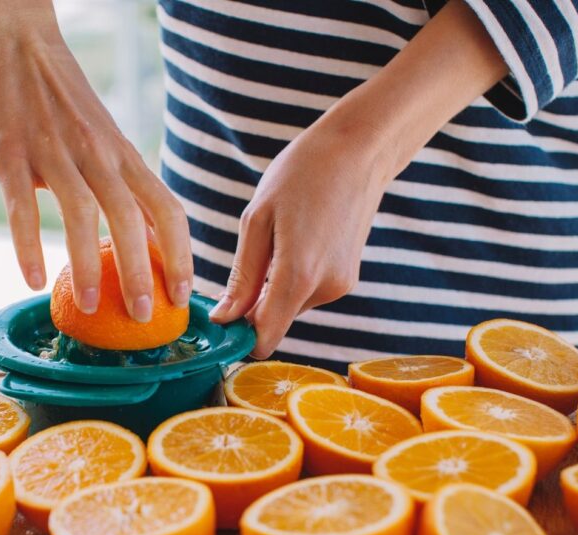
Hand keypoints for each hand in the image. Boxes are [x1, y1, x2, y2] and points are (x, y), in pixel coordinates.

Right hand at [0, 0, 191, 320]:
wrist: (16, 42)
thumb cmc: (62, 100)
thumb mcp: (104, 138)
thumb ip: (121, 183)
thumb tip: (144, 236)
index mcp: (123, 155)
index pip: (167, 209)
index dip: (181, 254)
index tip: (183, 294)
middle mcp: (97, 155)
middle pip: (131, 220)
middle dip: (141, 273)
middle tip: (142, 316)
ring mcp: (54, 154)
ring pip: (81, 216)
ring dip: (87, 266)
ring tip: (88, 306)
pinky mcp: (11, 154)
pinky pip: (21, 207)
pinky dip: (27, 246)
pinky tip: (33, 278)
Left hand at [208, 117, 392, 358]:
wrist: (358, 152)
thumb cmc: (302, 174)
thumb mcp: (257, 219)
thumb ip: (241, 277)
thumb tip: (224, 319)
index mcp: (299, 275)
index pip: (265, 338)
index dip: (238, 337)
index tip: (219, 317)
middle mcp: (325, 289)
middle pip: (274, 321)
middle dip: (252, 305)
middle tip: (245, 260)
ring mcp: (340, 286)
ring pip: (289, 306)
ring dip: (272, 286)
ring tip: (276, 238)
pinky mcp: (347, 279)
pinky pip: (306, 292)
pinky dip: (291, 277)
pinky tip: (294, 240)